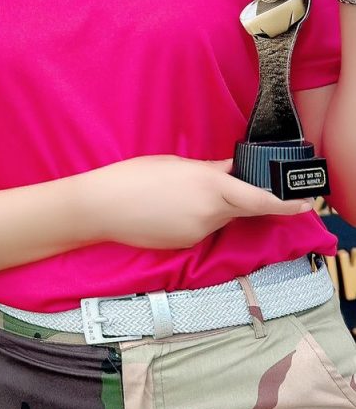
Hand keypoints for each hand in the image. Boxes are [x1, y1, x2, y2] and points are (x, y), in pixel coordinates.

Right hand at [84, 155, 313, 249]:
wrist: (104, 207)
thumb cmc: (135, 177)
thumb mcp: (176, 164)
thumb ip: (210, 170)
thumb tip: (233, 169)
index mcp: (210, 185)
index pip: (258, 198)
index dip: (285, 204)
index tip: (304, 203)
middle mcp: (210, 212)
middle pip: (244, 209)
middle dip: (251, 201)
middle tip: (247, 189)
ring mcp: (198, 232)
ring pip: (220, 218)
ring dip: (214, 207)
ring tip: (179, 193)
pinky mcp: (186, 244)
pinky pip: (202, 229)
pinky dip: (196, 218)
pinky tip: (170, 208)